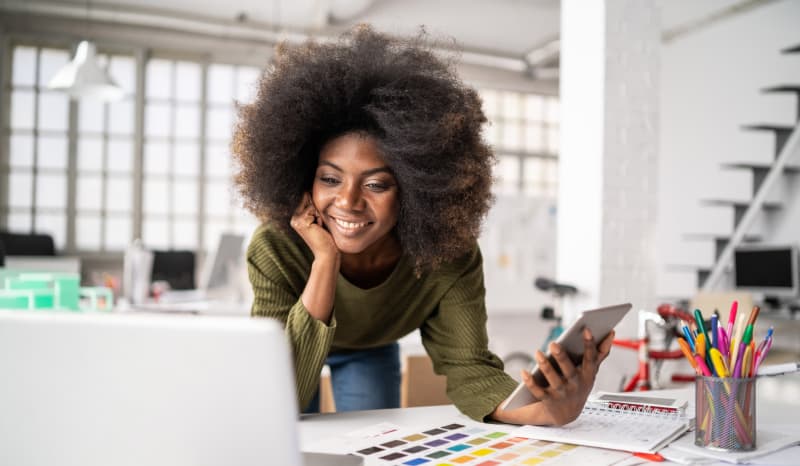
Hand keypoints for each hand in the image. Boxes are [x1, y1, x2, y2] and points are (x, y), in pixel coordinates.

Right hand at [290, 193, 338, 261]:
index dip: (314, 205)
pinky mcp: (301, 222)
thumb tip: (311, 191)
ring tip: (319, 227)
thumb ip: (314, 208)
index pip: (305, 199)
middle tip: (318, 225)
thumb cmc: (326, 236)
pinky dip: (319, 218)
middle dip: (317, 210)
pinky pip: (313, 210)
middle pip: (307, 200)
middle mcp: (293, 218)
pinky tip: (318, 228)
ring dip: (319, 215)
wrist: (326, 252)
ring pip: (311, 206)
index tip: (318, 219)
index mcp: (296, 218)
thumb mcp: (318, 219)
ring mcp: (295, 220)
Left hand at [492, 328, 614, 425]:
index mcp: (587, 375)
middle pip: (569, 370)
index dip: (590, 344)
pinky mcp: (547, 399)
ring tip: (538, 353)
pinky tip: (523, 371)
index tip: (586, 329)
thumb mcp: (592, 371)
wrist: (567, 414)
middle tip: (553, 343)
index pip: (590, 359)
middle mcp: (575, 385)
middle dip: (562, 357)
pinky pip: (537, 391)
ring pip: (552, 379)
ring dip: (545, 366)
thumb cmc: (579, 385)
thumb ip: (601, 352)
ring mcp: (561, 393)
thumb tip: (611, 333)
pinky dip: (530, 382)